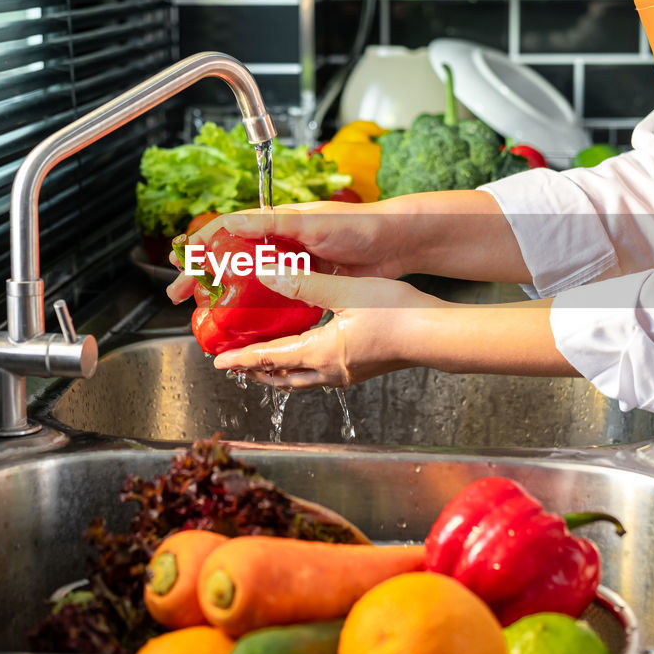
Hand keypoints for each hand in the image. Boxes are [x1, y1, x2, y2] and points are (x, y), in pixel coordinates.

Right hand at [167, 201, 402, 303]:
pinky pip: (276, 302)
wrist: (396, 245)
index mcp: (278, 224)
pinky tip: (245, 327)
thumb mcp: (312, 223)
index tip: (178, 259)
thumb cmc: (358, 226)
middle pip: (231, 260)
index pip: (228, 230)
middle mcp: (281, 245)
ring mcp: (294, 268)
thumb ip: (273, 224)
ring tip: (204, 315)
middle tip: (179, 295)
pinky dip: (257, 313)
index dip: (200, 243)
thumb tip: (231, 224)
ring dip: (225, 299)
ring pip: (249, 284)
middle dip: (202, 277)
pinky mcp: (309, 288)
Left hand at [211, 269, 441, 388]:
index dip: (241, 361)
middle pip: (281, 377)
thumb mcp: (345, 291)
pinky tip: (305, 357)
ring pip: (300, 381)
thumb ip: (303, 284)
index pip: (269, 359)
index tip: (219, 363)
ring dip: (277, 374)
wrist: (434, 334)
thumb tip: (266, 273)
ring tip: (262, 366)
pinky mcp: (360, 370)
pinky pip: (319, 376)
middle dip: (255, 372)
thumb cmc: (396, 313)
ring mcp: (346, 374)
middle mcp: (328, 371)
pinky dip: (300, 370)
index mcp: (319, 352)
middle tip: (234, 365)